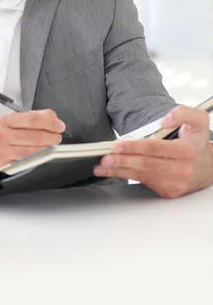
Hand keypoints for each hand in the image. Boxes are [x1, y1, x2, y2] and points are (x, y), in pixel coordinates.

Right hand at [0, 109, 65, 178]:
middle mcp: (2, 135)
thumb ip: (31, 119)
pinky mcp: (4, 167)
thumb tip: (53, 119)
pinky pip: (28, 163)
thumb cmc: (0, 137)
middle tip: (58, 137)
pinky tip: (42, 157)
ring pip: (34, 152)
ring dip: (49, 149)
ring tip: (52, 146)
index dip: (50, 122)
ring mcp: (2, 152)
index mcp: (5, 121)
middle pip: (36, 136)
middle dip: (53, 137)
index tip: (59, 125)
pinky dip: (39, 160)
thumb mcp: (10, 123)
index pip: (33, 119)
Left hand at [94, 106, 212, 197]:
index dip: (134, 147)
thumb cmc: (197, 141)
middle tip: (105, 158)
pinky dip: (127, 177)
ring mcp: (174, 183)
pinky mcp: (169, 191)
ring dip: (119, 172)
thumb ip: (183, 113)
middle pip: (145, 165)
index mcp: (185, 151)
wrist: (209, 167)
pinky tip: (114, 173)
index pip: (155, 149)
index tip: (117, 146)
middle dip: (122, 162)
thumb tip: (164, 120)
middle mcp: (180, 170)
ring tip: (102, 167)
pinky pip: (145, 183)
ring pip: (142, 176)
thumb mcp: (198, 120)